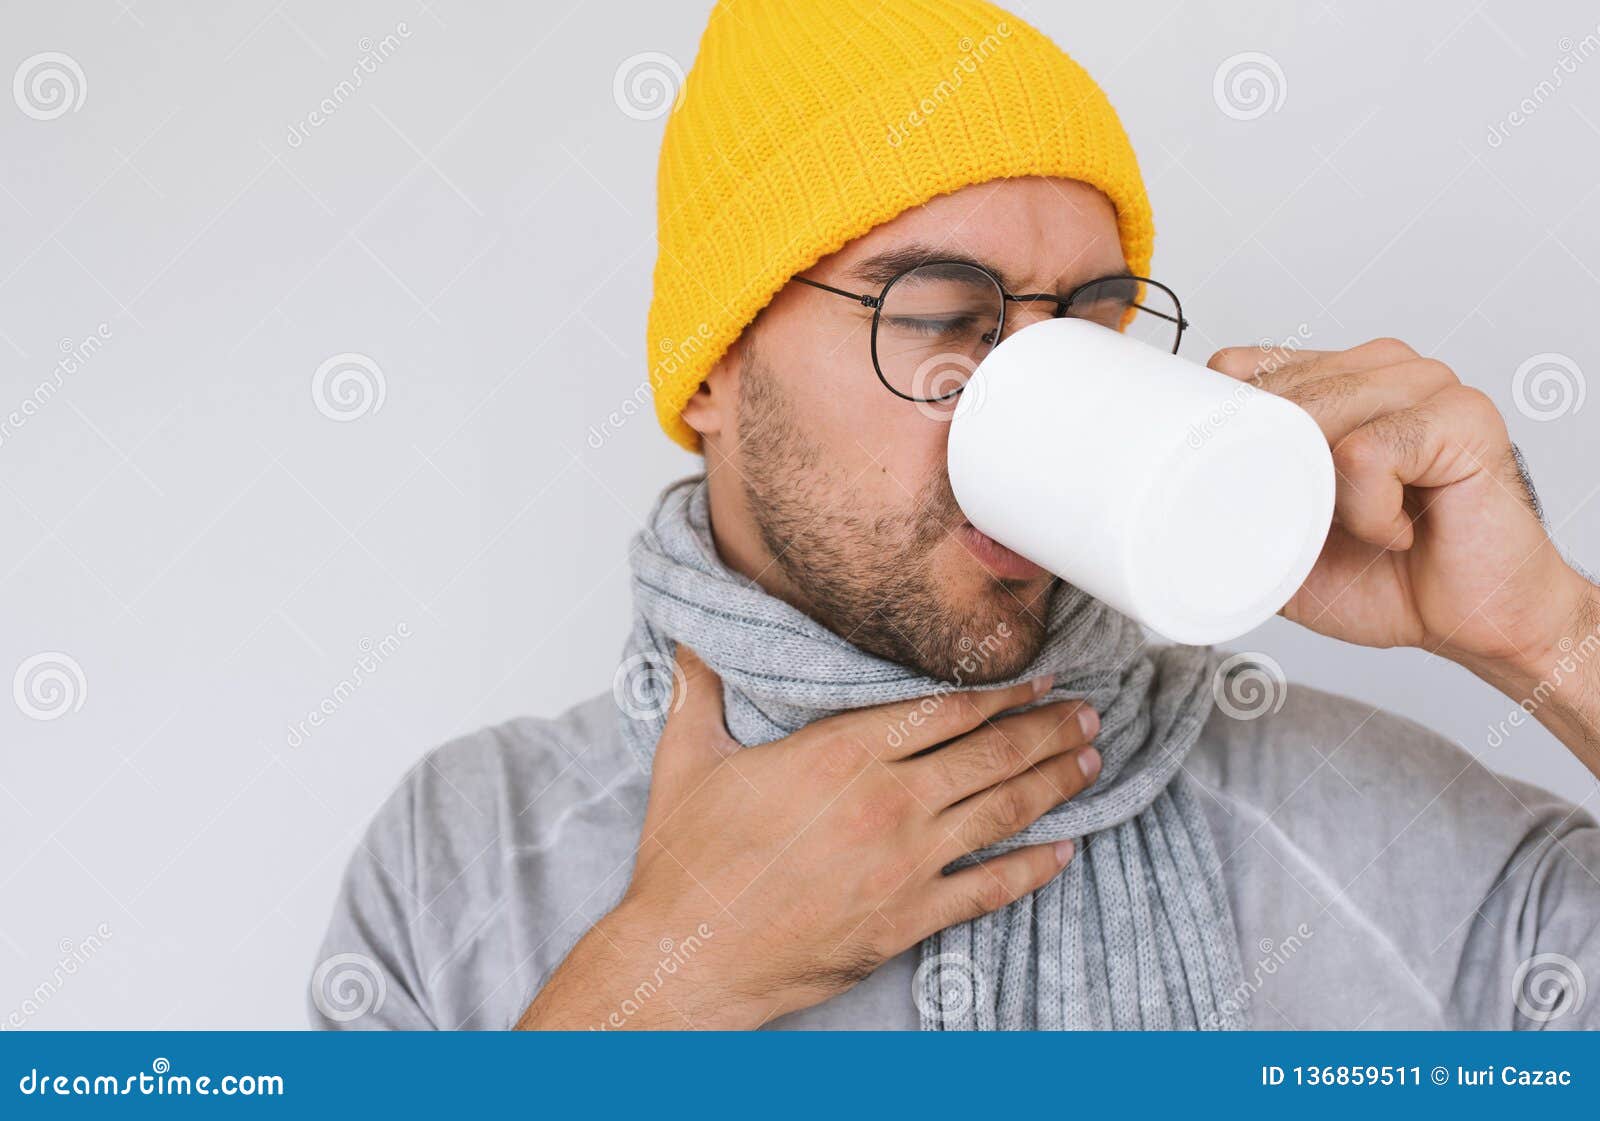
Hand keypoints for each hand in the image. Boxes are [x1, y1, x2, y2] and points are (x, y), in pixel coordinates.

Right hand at [518, 644, 1100, 1028]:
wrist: (688, 956)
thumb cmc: (688, 864)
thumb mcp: (688, 758)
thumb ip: (699, 687)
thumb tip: (690, 636)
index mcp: (839, 754)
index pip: (943, 709)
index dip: (1000, 692)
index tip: (1038, 678)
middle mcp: (884, 802)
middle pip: (989, 755)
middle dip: (1045, 730)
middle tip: (1086, 713)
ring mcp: (902, 864)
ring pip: (1000, 813)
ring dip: (1052, 784)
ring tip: (1088, 761)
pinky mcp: (906, 920)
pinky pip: (987, 889)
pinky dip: (1032, 869)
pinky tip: (1062, 851)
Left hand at [1207, 337, 1594, 679]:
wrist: (1472, 623)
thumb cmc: (1383, 577)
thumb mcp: (1278, 541)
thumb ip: (1230, 504)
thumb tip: (1147, 500)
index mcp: (1334, 381)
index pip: (1240, 367)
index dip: (1217, 424)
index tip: (1216, 478)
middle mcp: (1380, 368)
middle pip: (1273, 392)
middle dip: (1270, 469)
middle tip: (1317, 527)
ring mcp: (1426, 382)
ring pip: (1316, 414)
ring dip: (1322, 496)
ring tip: (1363, 529)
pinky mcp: (1462, 416)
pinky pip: (1365, 454)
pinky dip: (1370, 512)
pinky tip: (1401, 530)